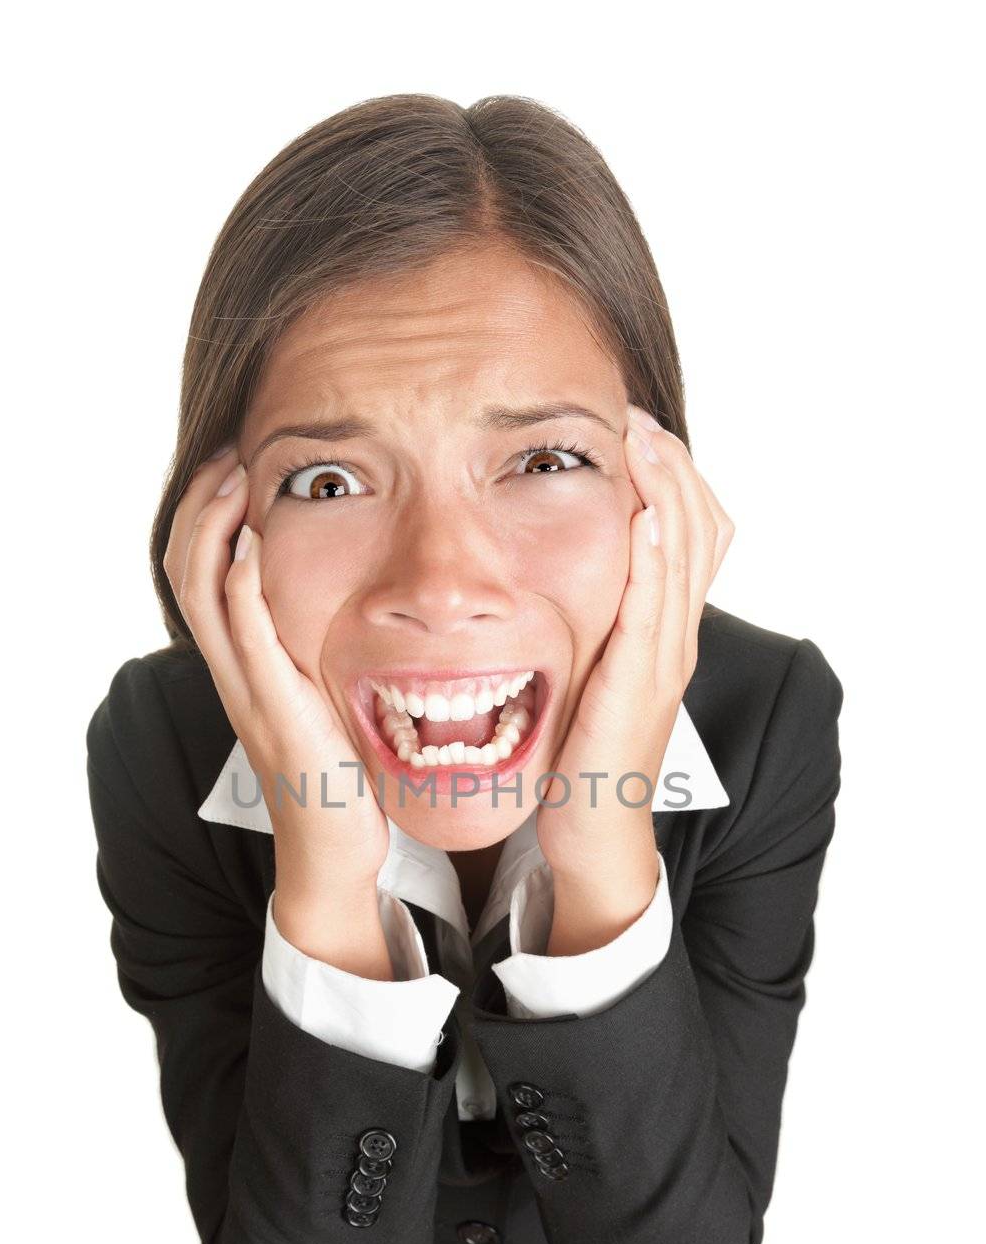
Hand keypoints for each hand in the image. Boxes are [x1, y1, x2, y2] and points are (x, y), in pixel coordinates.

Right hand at [163, 447, 391, 901]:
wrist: (334, 852)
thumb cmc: (337, 780)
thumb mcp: (320, 701)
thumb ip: (314, 657)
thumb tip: (337, 613)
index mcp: (241, 666)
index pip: (199, 573)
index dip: (205, 516)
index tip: (230, 467)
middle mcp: (233, 672)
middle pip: (185, 570)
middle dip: (200, 505)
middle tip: (226, 455)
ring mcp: (247, 690)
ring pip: (203, 592)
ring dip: (214, 528)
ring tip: (232, 478)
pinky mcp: (273, 709)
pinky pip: (245, 637)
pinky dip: (241, 586)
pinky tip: (254, 544)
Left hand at [535, 404, 734, 949]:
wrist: (590, 828)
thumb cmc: (579, 753)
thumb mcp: (585, 670)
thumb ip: (582, 621)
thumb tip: (544, 574)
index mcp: (661, 627)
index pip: (688, 529)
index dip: (669, 474)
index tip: (634, 424)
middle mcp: (673, 635)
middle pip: (698, 528)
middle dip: (670, 465)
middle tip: (639, 415)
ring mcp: (664, 660)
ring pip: (684, 557)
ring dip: (667, 492)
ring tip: (647, 439)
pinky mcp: (642, 686)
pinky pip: (657, 611)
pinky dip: (657, 561)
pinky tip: (646, 520)